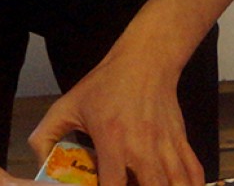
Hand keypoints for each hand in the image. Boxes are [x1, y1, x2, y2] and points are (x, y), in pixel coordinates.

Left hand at [29, 42, 201, 185]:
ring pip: (177, 183)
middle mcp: (142, 146)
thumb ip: (45, 137)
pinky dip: (190, 185)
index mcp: (113, 139)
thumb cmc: (106, 84)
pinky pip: (192, 171)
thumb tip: (41, 166)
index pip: (114, 185)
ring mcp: (165, 144)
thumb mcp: (67, 106)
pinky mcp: (180, 140)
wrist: (146, 61)